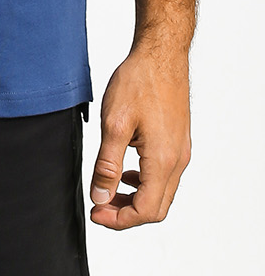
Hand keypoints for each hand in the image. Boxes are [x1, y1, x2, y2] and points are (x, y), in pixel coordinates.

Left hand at [89, 41, 191, 229]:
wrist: (160, 55)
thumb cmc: (139, 82)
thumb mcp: (114, 124)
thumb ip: (107, 165)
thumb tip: (101, 198)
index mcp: (162, 161)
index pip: (145, 210)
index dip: (119, 219)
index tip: (95, 213)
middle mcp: (177, 161)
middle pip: (156, 208)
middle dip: (126, 214)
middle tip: (99, 207)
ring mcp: (180, 152)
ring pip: (160, 193)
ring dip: (135, 199)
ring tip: (108, 191)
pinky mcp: (177, 142)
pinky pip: (163, 176)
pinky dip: (143, 182)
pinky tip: (125, 171)